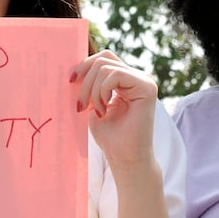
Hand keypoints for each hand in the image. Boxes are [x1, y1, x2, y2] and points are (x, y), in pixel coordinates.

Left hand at [71, 50, 156, 169]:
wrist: (125, 159)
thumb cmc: (110, 137)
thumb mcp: (94, 105)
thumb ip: (91, 85)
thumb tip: (75, 68)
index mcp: (126, 81)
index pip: (104, 58)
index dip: (84, 65)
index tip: (71, 82)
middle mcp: (137, 78)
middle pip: (103, 58)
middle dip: (85, 81)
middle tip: (81, 105)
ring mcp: (144, 81)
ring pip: (106, 67)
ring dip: (93, 91)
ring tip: (97, 111)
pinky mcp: (147, 87)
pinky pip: (115, 75)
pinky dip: (102, 91)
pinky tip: (104, 109)